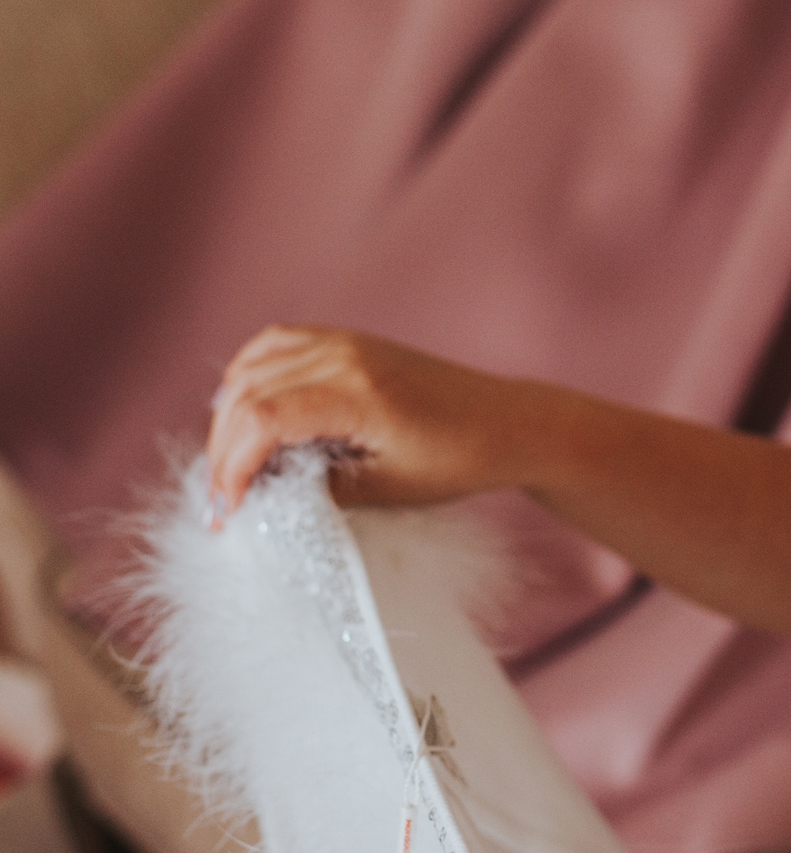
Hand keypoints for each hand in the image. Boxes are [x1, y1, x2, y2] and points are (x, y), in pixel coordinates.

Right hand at [206, 325, 525, 518]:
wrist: (508, 423)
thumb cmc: (458, 460)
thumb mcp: (387, 489)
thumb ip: (318, 489)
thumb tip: (260, 496)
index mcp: (358, 393)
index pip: (264, 419)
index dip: (231, 466)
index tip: (226, 511)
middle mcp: (345, 355)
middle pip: (248, 392)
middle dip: (224, 450)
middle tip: (220, 501)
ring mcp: (345, 341)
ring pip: (254, 366)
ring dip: (230, 415)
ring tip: (229, 466)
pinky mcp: (348, 341)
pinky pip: (277, 346)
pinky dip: (249, 376)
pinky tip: (243, 411)